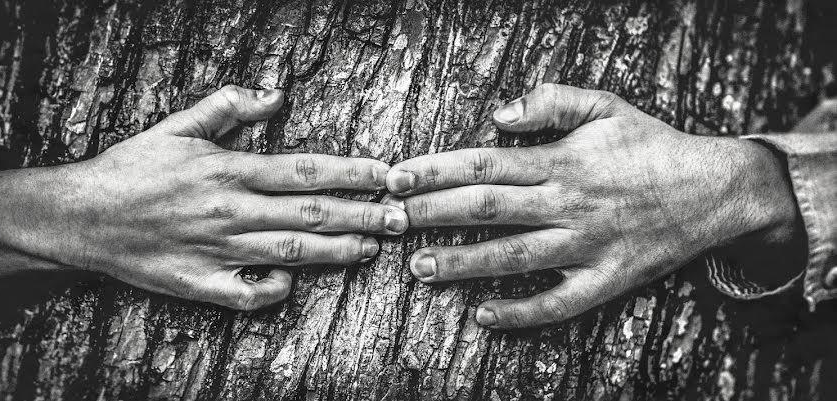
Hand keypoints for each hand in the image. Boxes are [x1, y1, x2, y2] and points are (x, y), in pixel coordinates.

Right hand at [0, 85, 408, 309]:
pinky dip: (274, 288)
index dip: (352, 174)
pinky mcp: (201, 284)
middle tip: (401, 218)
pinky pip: (248, 293)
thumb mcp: (177, 125)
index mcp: (229, 171)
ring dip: (337, 250)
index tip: (387, 175)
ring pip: (291, 252)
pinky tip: (295, 282)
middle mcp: (231, 212)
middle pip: (311, 214)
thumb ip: (229, 106)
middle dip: (362, 215)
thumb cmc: (133, 169)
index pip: (305, 171)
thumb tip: (276, 94)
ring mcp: (218, 251)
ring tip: (372, 247)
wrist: (81, 217)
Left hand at [383, 84, 799, 328]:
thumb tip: (498, 115)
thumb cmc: (650, 146)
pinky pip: (560, 303)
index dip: (436, 171)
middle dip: (435, 214)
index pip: (485, 164)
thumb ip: (551, 101)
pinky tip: (485, 316)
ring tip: (420, 268)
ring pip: (514, 257)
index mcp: (564, 160)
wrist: (715, 190)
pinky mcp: (607, 279)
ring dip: (464, 263)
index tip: (398, 178)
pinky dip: (522, 312)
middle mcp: (570, 203)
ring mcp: (587, 245)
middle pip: (489, 209)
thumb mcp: (606, 105)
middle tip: (392, 222)